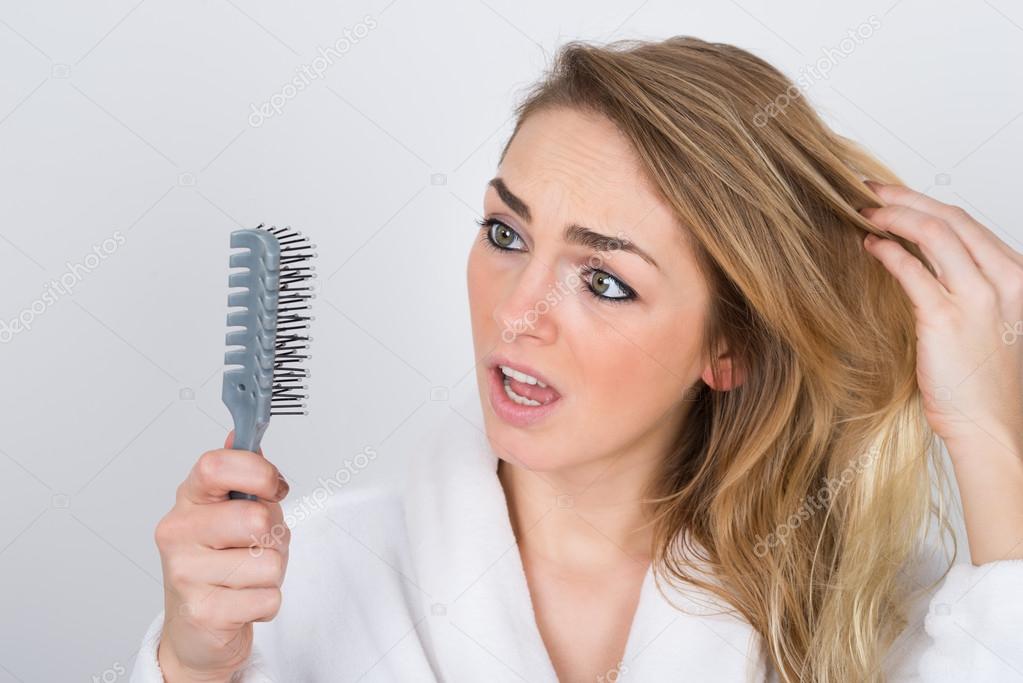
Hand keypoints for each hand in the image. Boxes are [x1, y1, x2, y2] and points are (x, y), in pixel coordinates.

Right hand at [154, 432, 290, 680]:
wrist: (197, 628)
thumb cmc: (221, 562)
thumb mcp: (231, 512)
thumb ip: (244, 477)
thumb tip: (241, 434)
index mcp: (189, 499)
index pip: (216, 466)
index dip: (258, 472)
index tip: (274, 487)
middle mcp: (178, 532)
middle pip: (256, 519)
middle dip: (273, 536)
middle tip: (256, 546)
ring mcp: (185, 573)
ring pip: (269, 562)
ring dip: (272, 573)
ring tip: (247, 577)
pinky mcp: (203, 611)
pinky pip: (269, 597)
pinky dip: (267, 602)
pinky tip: (242, 602)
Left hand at [860, 181, 1022, 562]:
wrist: (993, 427)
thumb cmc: (986, 383)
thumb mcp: (989, 323)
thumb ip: (966, 289)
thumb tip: (923, 263)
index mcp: (1015, 277)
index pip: (968, 224)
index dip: (927, 204)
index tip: (897, 196)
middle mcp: (1002, 280)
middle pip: (949, 218)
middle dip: (905, 198)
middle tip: (868, 190)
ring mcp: (976, 297)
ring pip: (932, 233)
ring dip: (893, 216)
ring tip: (864, 212)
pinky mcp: (945, 317)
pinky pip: (912, 270)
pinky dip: (887, 251)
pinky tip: (870, 247)